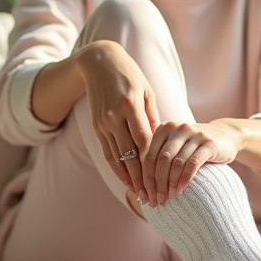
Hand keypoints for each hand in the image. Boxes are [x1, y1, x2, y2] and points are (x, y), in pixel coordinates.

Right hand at [76, 41, 159, 196]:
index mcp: (130, 106)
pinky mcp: (96, 127)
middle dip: (142, 179)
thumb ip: (153, 119)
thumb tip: (159, 144)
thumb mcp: (147, 92)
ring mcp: (103, 123)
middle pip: (130, 155)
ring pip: (117, 157)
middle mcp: (114, 116)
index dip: (153, 164)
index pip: (144, 142)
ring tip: (140, 195)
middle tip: (153, 197)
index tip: (164, 180)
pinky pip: (107, 152)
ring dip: (129, 178)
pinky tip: (126, 181)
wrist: (100, 63)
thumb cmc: (131, 76)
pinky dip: (116, 168)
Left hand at [142, 121, 241, 206]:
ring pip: (176, 163)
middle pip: (161, 160)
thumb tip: (137, 186)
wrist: (226, 136)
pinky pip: (192, 163)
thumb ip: (158, 159)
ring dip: (170, 183)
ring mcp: (195, 134)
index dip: (145, 178)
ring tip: (168, 198)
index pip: (149, 156)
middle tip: (156, 201)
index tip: (144, 197)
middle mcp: (178, 128)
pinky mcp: (209, 143)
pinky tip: (181, 190)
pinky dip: (184, 179)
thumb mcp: (175, 148)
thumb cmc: (194, 148)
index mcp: (164, 128)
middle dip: (156, 183)